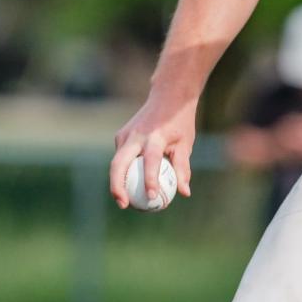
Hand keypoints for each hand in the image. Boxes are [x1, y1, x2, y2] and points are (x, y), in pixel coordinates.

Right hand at [110, 93, 196, 208]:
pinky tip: (127, 186)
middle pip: (119, 164)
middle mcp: (136, 135)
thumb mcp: (186, 144)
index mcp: (155, 137)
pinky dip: (122, 172)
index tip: (153, 197)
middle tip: (124, 204)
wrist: (167, 97)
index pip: (150, 161)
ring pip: (116, 162)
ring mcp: (125, 134)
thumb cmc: (180, 123)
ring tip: (123, 201)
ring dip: (117, 182)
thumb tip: (184, 193)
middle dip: (117, 186)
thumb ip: (183, 168)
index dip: (150, 180)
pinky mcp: (121, 136)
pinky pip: (120, 158)